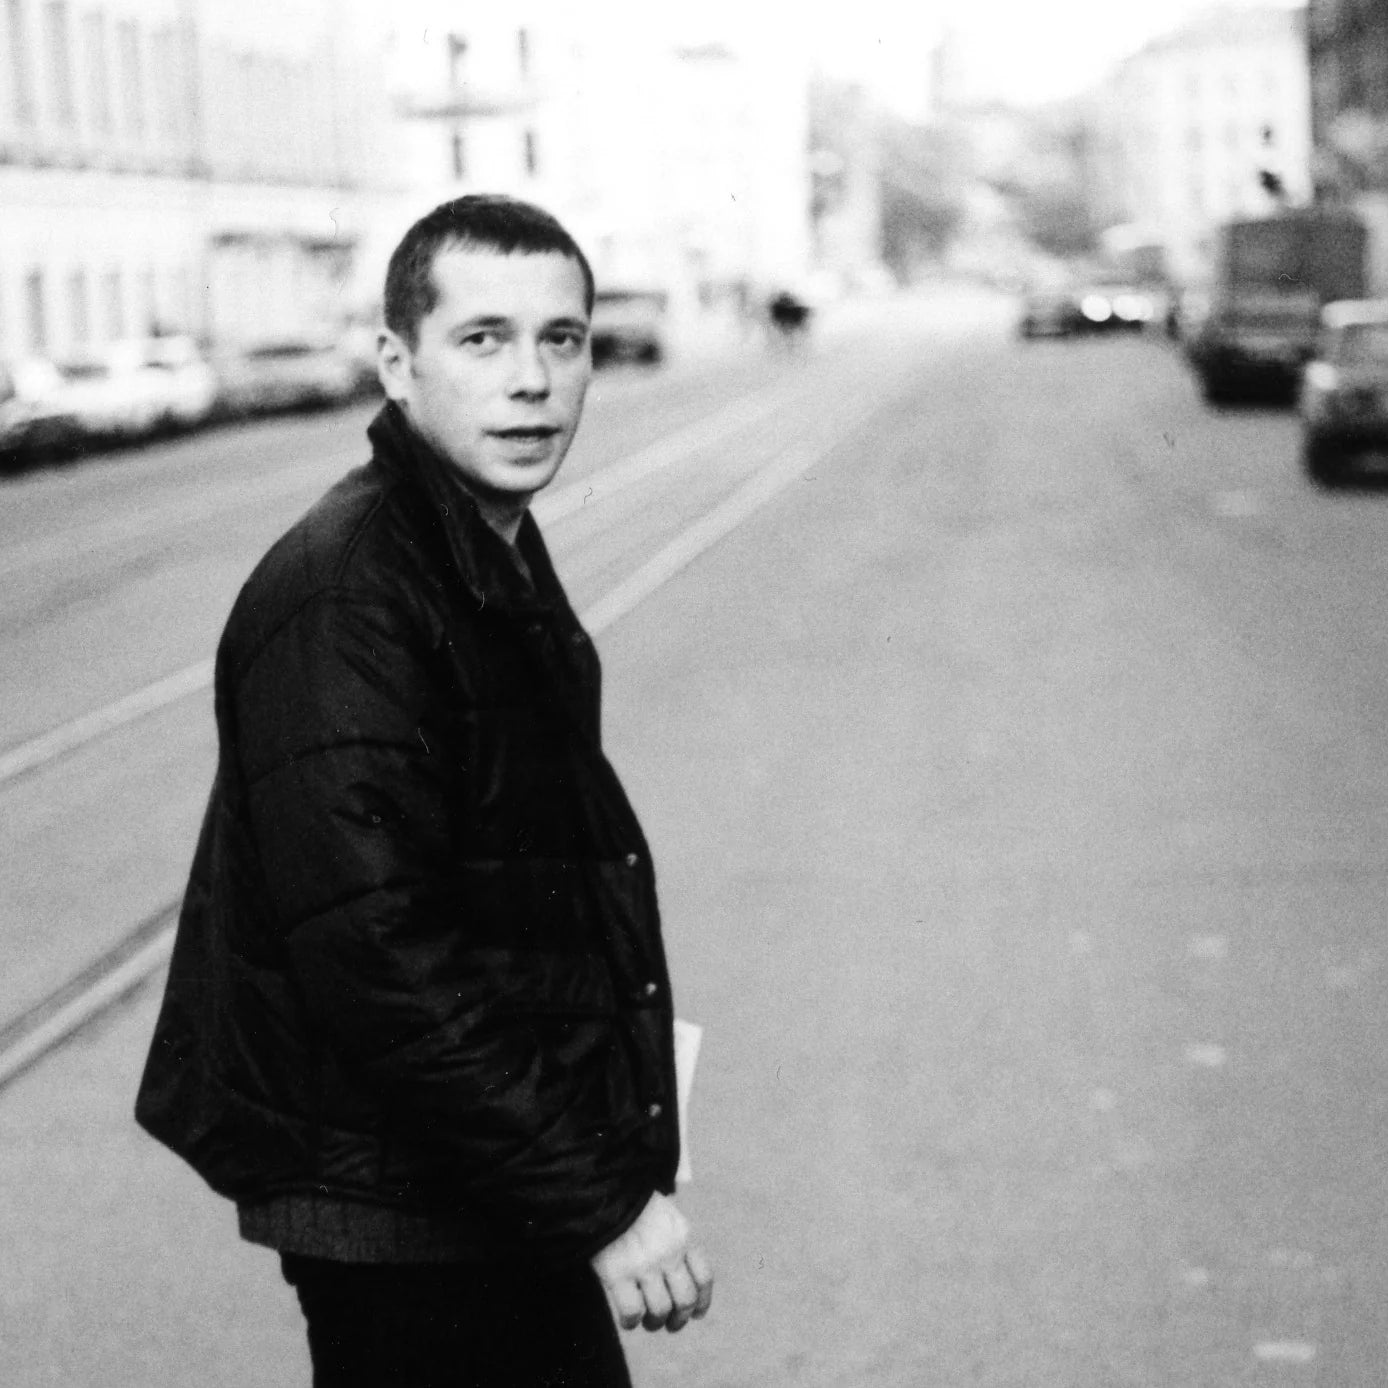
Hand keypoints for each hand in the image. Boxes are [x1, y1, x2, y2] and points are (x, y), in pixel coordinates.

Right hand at [591, 1192, 713, 1332]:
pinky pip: (632, 1312)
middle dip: (679, 1319)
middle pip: (685, 1300)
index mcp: (682, 1235)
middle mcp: (668, 1252)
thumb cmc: (629, 1200)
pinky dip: (631, 1322)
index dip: (702, 1301)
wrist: (601, 1188)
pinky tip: (627, 1319)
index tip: (696, 1313)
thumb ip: (673, 1237)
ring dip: (655, 1322)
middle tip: (669, 1324)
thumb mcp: (663, 1211)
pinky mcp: (617, 1273)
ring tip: (647, 1321)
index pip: (704, 1277)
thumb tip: (678, 1270)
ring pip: (660, 1310)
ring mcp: (644, 1264)